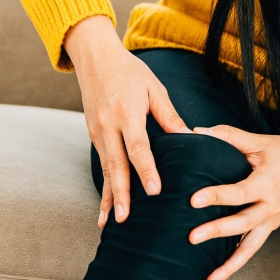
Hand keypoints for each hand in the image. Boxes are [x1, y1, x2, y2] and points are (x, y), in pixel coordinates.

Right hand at [65, 17, 193, 227]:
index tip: (154, 191)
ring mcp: (96, 131)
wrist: (95, 58)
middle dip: (121, 194)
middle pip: (116, 165)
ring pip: (105, 169)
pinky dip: (104, 185)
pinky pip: (101, 164)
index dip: (146, 170)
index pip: (138, 147)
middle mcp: (108, 125)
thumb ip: (169, 115)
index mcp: (127, 112)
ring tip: (111, 222)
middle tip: (126, 218)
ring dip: (108, 196)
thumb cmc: (130, 71)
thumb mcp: (154, 88)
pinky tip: (106, 205)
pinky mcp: (92, 135)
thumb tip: (187, 138)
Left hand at [186, 118, 279, 279]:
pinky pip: (253, 248)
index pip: (239, 193)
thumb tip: (197, 131)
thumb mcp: (260, 142)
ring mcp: (273, 221)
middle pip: (242, 224)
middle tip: (192, 237)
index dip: (216, 196)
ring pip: (250, 248)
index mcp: (268, 183)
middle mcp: (271, 207)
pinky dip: (238, 262)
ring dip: (229, 267)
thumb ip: (228, 136)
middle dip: (216, 232)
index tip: (194, 200)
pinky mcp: (272, 227)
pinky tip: (220, 274)